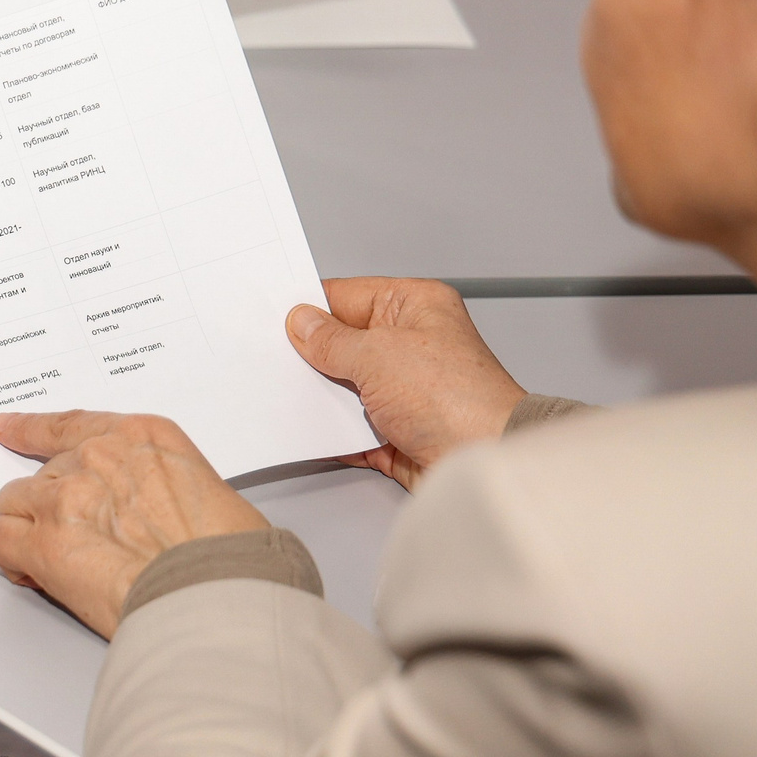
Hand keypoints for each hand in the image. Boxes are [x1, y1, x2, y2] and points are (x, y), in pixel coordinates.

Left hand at [0, 411, 267, 638]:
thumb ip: (155, 485)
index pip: (72, 426)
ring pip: (14, 502)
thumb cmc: (226, 554)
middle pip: (43, 472)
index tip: (8, 428)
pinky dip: (12, 559)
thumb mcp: (202, 489)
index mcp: (140, 437)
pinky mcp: (43, 543)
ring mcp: (65, 497)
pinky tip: (33, 575)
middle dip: (51, 504)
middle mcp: (97, 457)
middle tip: (73, 540)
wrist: (214, 593)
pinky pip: (2, 540)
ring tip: (51, 560)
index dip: (32, 429)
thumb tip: (140, 512)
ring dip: (27, 528)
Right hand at [287, 278, 527, 489]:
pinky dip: (331, 430)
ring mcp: (405, 390)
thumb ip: (332, 340)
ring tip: (282, 393)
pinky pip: (352, 426)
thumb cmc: (457, 399)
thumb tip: (303, 323)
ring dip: (320, 394)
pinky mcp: (398, 431)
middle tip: (271, 357)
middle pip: (345, 342)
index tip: (273, 316)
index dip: (311, 307)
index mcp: (415, 307)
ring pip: (346, 386)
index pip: (349, 296)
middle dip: (311, 354)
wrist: (485, 461)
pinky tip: (306, 429)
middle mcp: (412, 345)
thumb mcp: (377, 355)